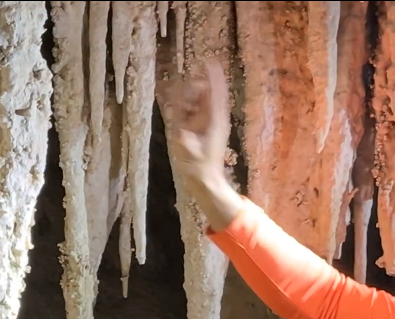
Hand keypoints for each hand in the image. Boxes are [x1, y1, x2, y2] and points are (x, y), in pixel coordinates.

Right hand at [166, 61, 241, 229]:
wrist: (207, 180)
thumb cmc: (198, 167)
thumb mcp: (189, 153)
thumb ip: (184, 141)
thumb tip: (179, 133)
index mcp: (214, 120)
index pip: (215, 93)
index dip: (212, 77)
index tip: (208, 61)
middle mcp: (215, 117)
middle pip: (210, 91)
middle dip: (198, 85)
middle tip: (186, 87)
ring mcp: (213, 121)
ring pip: (206, 99)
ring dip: (194, 95)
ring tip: (183, 99)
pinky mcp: (209, 127)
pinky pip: (203, 108)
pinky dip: (194, 103)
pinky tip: (186, 105)